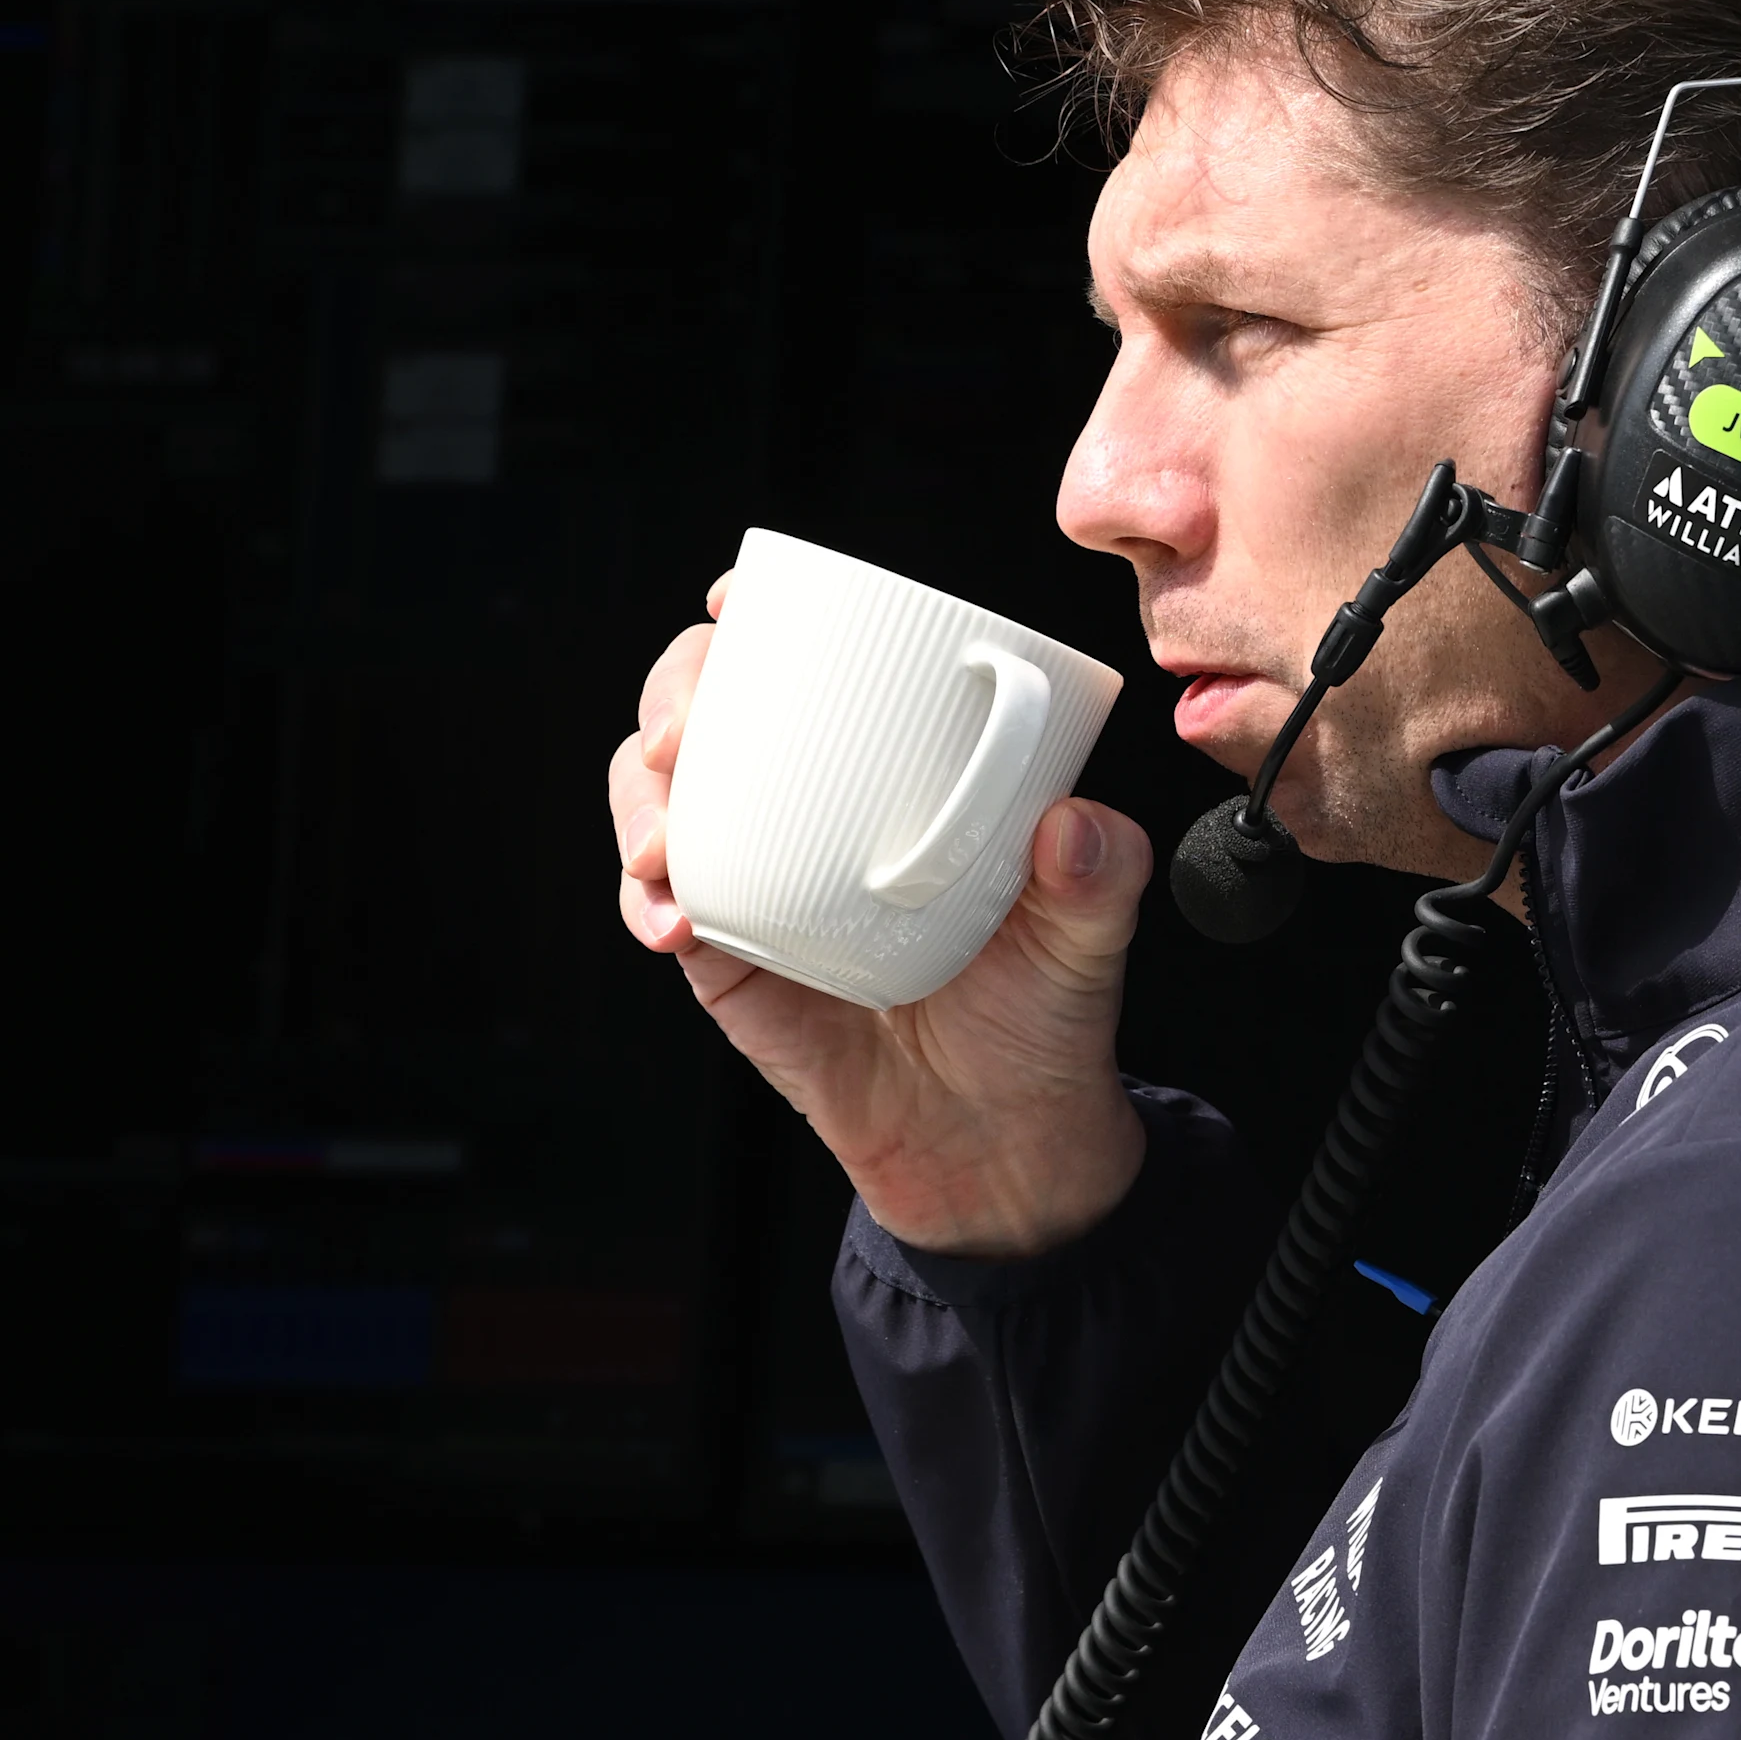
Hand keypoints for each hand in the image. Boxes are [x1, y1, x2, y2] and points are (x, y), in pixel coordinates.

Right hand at [608, 572, 1152, 1257]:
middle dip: (673, 694)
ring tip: (662, 840)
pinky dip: (644, 899)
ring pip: (652, 790)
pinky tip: (672, 918)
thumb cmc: (1042, 1008)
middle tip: (684, 734)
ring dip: (638, 796)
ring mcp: (751, 870)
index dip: (755, 614)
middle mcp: (804, 799)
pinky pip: (653, 901)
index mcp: (886, 762)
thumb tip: (1072, 822)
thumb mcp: (1090, 934)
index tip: (739, 602)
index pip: (805, 659)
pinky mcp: (722, 952)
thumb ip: (1103, 874)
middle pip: (703, 704)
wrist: (996, 1137)